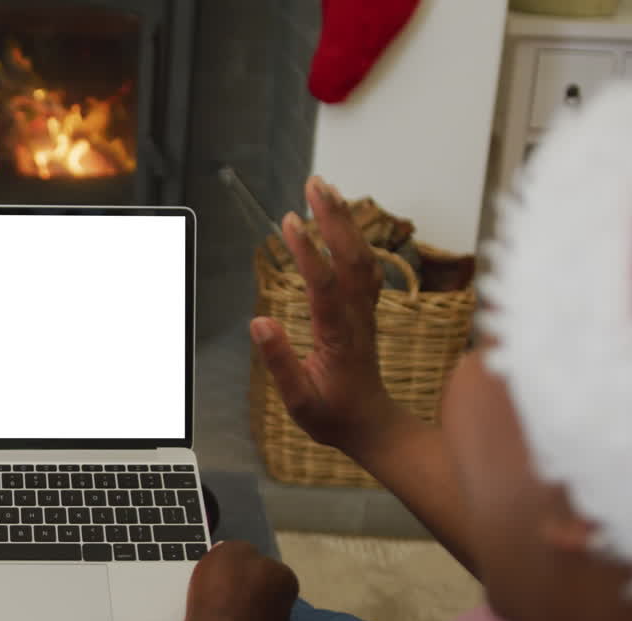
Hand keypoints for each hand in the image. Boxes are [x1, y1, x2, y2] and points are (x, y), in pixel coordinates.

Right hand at [250, 176, 398, 455]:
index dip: (307, 251)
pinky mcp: (364, 309)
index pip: (324, 284)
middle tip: (314, 185)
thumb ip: (280, 362)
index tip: (289, 223)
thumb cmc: (333, 415)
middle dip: (333, 217)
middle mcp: (356, 315)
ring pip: (360, 257)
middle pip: (350, 257)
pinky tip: (340, 222)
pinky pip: (363, 266)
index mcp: (338, 334)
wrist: (372, 424)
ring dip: (344, 221)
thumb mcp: (299, 401)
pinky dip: (353, 237)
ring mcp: (364, 310)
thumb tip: (259, 322)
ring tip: (324, 190)